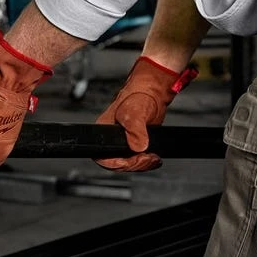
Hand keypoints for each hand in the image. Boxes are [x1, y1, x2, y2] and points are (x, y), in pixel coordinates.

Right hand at [94, 56, 196, 171]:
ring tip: (152, 158)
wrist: (154, 91)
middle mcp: (111, 138)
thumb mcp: (134, 112)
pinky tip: (153, 157)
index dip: (115, 163)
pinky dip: (146, 161)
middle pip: (117, 162)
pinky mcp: (135, 142)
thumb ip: (135, 130)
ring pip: (128, 162)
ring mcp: (124, 141)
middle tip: (146, 158)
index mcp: (103, 130)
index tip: (129, 161)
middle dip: (133, 164)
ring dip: (141, 164)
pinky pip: (137, 159)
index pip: (102, 155)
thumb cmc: (139, 95)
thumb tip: (138, 147)